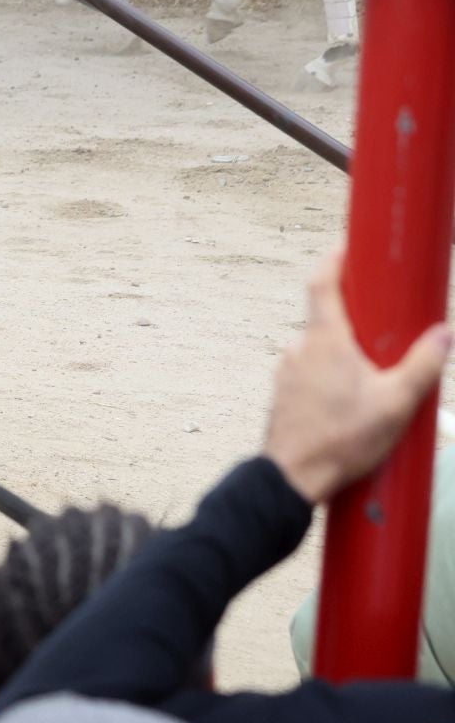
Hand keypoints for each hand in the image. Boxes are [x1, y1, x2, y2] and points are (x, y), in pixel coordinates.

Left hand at [264, 252, 451, 503]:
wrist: (291, 478)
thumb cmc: (341, 440)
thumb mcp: (396, 402)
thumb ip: (423, 365)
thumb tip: (444, 334)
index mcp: (323, 340)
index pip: (322, 283)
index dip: (335, 259)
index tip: (348, 245)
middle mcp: (299, 349)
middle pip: (329, 318)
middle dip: (359, 321)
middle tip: (388, 330)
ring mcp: (287, 371)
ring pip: (322, 350)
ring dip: (348, 355)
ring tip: (377, 379)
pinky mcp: (284, 394)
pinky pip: (312, 373)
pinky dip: (333, 377)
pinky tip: (354, 402)